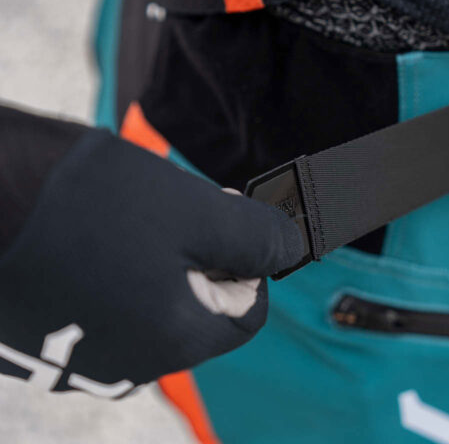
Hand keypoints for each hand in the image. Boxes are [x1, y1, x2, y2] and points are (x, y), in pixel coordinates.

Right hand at [0, 108, 304, 396]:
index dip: (251, 262)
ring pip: (152, 302)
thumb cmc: (89, 201)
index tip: (232, 220)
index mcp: (172, 341)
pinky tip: (97, 231)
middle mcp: (126, 362)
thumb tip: (293, 249)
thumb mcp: (195, 212)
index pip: (246, 314)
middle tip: (186, 207)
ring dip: (163, 258)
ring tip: (137, 213)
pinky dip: (119, 268)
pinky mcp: (41, 331)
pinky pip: (106, 302)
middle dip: (206, 255)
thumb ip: (256, 239)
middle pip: (198, 308)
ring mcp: (77, 351)